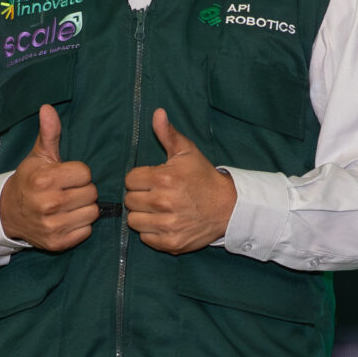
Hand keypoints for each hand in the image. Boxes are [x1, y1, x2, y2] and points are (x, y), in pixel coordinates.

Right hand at [0, 103, 97, 251]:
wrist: (8, 212)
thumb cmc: (29, 181)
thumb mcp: (38, 156)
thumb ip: (49, 134)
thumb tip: (48, 108)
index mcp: (44, 180)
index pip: (85, 173)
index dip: (78, 174)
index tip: (66, 176)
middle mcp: (48, 204)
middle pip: (92, 193)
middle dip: (83, 191)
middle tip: (68, 191)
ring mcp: (52, 225)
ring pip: (92, 213)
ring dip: (84, 209)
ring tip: (69, 205)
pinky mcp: (57, 243)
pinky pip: (86, 231)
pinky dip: (80, 226)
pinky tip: (68, 219)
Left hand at [123, 109, 236, 254]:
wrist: (228, 207)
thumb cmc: (203, 178)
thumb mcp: (187, 152)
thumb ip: (168, 134)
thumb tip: (157, 113)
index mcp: (163, 178)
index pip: (129, 180)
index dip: (139, 179)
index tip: (152, 180)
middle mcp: (163, 202)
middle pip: (129, 201)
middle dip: (140, 196)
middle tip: (156, 195)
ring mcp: (166, 225)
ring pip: (134, 221)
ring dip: (143, 215)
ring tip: (158, 210)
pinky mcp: (170, 243)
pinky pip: (145, 238)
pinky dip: (151, 232)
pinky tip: (164, 222)